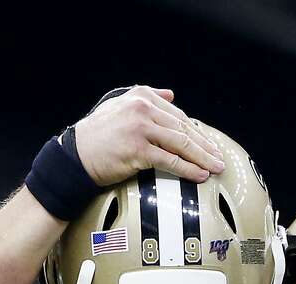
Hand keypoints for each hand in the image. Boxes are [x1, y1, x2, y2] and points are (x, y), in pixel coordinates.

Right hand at [74, 86, 224, 184]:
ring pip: (181, 144)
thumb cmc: (97, 135)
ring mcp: (141, 129)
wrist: (76, 155)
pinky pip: (170, 161)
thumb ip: (146, 96)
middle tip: (219, 158)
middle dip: (205, 146)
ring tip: (216, 168)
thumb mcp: (119, 105)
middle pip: (183, 129)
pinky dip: (188, 169)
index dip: (197, 132)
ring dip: (202, 158)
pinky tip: (200, 175)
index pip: (178, 116)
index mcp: (141, 96)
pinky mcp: (138, 149)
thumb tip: (171, 94)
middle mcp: (143, 109)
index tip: (209, 144)